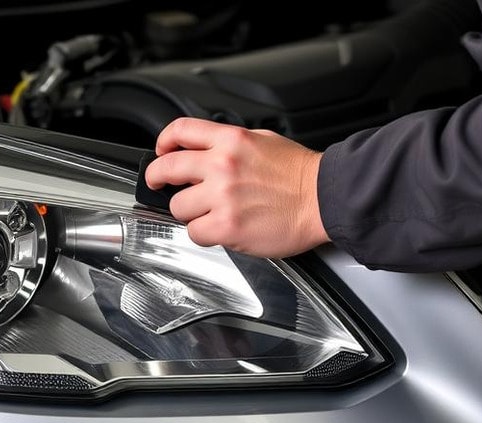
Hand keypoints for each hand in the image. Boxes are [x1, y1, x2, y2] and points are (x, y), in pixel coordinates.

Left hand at [145, 117, 329, 257]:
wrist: (325, 199)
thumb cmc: (300, 175)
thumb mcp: (263, 141)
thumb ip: (230, 145)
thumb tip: (207, 151)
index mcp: (231, 140)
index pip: (181, 130)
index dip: (164, 142)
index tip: (161, 151)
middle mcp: (222, 165)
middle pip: (167, 168)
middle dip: (157, 178)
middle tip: (159, 185)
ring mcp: (222, 196)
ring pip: (178, 206)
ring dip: (189, 212)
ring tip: (209, 212)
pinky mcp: (226, 225)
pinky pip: (194, 232)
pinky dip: (203, 233)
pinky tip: (219, 229)